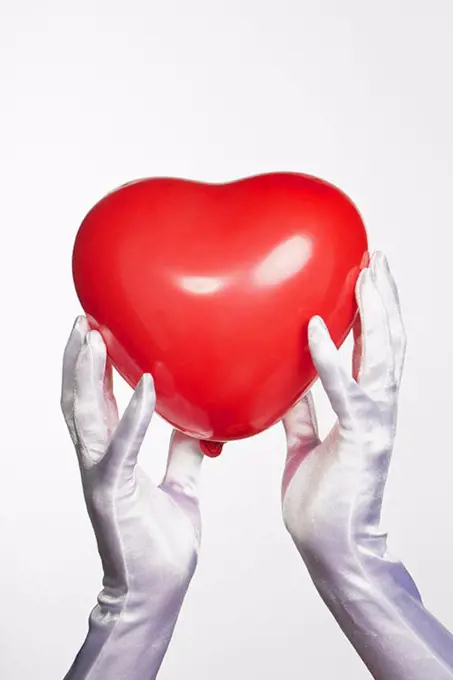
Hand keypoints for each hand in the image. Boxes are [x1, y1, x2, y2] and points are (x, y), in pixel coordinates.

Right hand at [61, 316, 202, 679]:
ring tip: (92, 337)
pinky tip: (147, 386)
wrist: (158, 592)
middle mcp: (99, 461)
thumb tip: (197, 427)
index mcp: (112, 458)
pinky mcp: (113, 494)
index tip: (96, 334)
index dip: (91, 369)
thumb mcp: (181, 487)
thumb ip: (183, 455)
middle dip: (78, 360)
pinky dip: (134, 416)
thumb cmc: (163, 545)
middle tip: (83, 320)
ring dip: (86, 375)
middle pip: (78, 400)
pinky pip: (122, 448)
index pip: (96, 404)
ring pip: (84, 416)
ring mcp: (100, 476)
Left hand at [282, 251, 405, 571]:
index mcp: (364, 408)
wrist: (332, 550)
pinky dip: (331, 360)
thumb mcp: (304, 445)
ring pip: (384, 356)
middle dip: (385, 297)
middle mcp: (377, 409)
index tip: (365, 276)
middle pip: (389, 341)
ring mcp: (374, 423)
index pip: (374, 349)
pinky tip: (317, 329)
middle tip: (375, 257)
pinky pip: (345, 393)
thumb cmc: (321, 501)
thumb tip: (288, 386)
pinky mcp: (360, 441)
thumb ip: (301, 413)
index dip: (373, 312)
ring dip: (376, 312)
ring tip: (368, 273)